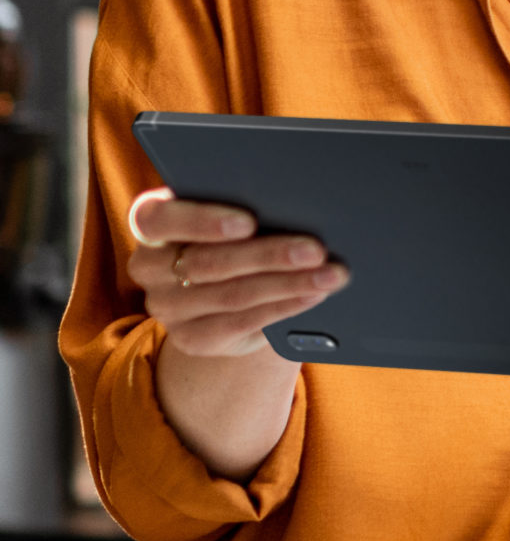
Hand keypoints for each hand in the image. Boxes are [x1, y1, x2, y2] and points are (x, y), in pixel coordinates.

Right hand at [124, 189, 346, 358]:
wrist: (222, 290)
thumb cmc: (231, 234)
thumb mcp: (227, 213)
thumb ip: (244, 204)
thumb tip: (295, 202)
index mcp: (149, 224)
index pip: (157, 219)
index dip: (202, 221)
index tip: (249, 222)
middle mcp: (149, 267)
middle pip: (208, 262)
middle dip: (269, 255)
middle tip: (315, 249)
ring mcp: (166, 307)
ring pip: (231, 294)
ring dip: (288, 283)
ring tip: (330, 274)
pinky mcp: (191, 338)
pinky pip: (242, 322)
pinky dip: (284, 306)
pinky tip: (313, 295)